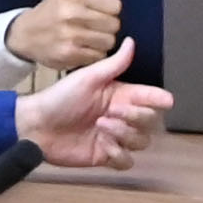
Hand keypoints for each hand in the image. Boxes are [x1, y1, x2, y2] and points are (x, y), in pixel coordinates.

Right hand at [2, 0, 121, 76]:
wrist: (25, 34)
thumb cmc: (52, 5)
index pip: (115, 5)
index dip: (108, 8)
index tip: (96, 8)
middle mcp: (71, 14)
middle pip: (114, 25)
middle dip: (106, 26)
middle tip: (91, 24)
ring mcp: (69, 37)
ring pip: (108, 42)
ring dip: (101, 42)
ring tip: (87, 36)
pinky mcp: (68, 56)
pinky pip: (98, 57)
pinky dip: (93, 55)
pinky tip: (81, 48)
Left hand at [14, 45, 169, 170]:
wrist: (36, 125)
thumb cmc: (60, 98)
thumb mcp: (87, 78)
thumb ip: (114, 64)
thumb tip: (131, 41)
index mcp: (120, 95)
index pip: (150, 98)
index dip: (159, 99)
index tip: (165, 100)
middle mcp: (122, 117)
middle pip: (150, 122)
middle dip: (136, 117)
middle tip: (112, 112)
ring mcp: (115, 138)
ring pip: (141, 141)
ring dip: (125, 134)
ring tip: (101, 126)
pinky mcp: (106, 156)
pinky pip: (127, 161)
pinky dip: (119, 155)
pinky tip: (103, 147)